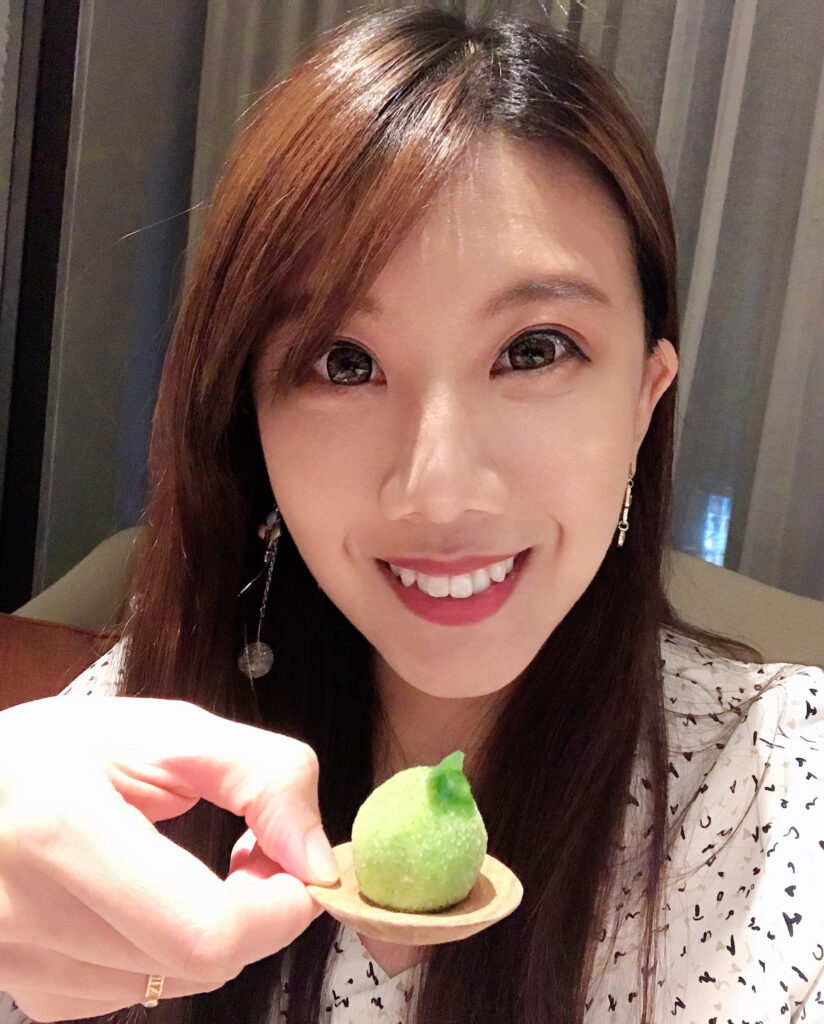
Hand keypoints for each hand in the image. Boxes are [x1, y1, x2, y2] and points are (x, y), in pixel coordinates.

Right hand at [0, 695, 338, 1020]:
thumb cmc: (54, 751)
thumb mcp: (163, 730)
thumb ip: (260, 775)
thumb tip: (317, 857)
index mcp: (63, 831)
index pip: (206, 929)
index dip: (278, 907)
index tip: (296, 865)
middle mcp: (29, 914)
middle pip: (199, 963)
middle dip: (256, 913)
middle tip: (249, 852)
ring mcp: (22, 965)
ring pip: (176, 983)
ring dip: (211, 931)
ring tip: (188, 866)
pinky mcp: (28, 993)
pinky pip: (135, 992)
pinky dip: (164, 951)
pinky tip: (143, 900)